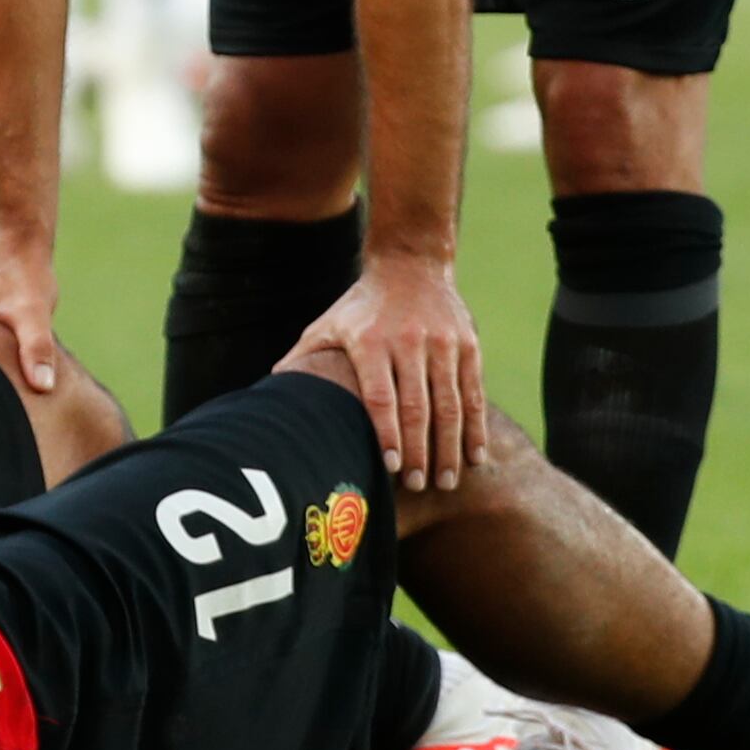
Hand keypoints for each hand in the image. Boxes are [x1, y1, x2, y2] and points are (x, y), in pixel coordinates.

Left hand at [292, 257, 484, 492]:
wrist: (410, 263)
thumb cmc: (361, 306)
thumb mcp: (329, 324)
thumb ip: (304, 357)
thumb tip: (272, 388)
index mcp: (371, 342)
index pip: (380, 396)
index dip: (386, 433)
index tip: (390, 467)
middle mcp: (408, 341)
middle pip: (417, 407)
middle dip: (420, 451)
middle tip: (421, 486)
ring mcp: (441, 342)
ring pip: (449, 403)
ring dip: (450, 447)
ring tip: (447, 481)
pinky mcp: (467, 344)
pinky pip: (473, 392)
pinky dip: (477, 427)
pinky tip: (475, 456)